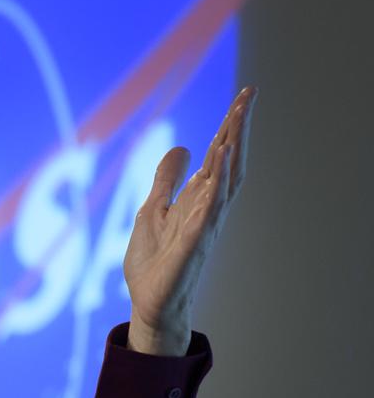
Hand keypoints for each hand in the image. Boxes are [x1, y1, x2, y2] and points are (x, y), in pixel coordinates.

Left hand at [123, 86, 256, 354]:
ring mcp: (202, 226)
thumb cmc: (155, 262)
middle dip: (236, 128)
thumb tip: (181, 149)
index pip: (218, 156)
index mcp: (197, 199)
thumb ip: (166, 181)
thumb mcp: (153, 210)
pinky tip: (218, 168)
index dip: (229, 126)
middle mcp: (207, 209)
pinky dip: (213, 189)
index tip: (243, 95)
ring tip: (236, 120)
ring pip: (224, 182)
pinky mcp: (191, 245)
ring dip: (231, 151)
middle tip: (247, 95)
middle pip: (227, 162)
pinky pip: (207, 214)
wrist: (149, 302)